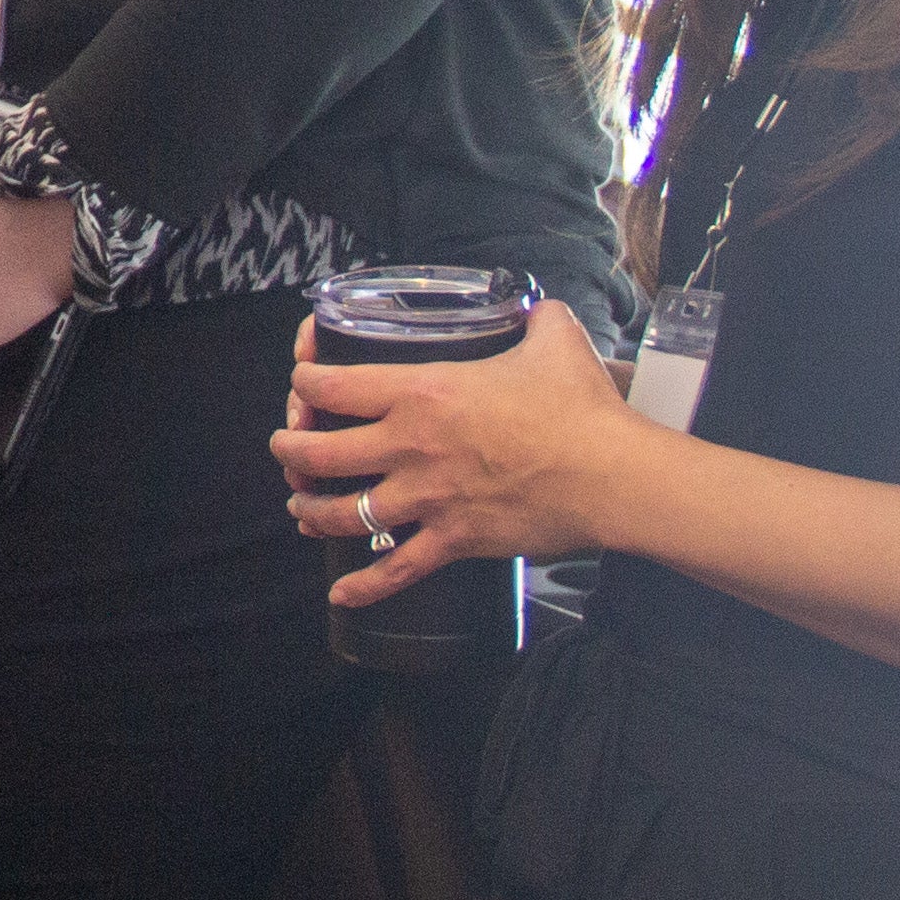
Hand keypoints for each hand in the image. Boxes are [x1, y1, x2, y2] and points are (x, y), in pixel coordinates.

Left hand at [269, 296, 647, 605]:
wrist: (612, 475)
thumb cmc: (581, 407)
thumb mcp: (553, 338)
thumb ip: (533, 317)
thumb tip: (537, 307)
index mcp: (420, 391)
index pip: (330, 386)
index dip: (302, 381)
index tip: (301, 382)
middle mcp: (410, 446)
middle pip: (317, 453)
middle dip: (290, 452)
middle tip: (287, 449)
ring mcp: (427, 499)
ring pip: (343, 512)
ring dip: (311, 511)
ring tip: (300, 508)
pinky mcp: (453, 541)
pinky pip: (395, 570)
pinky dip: (362, 586)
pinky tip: (340, 592)